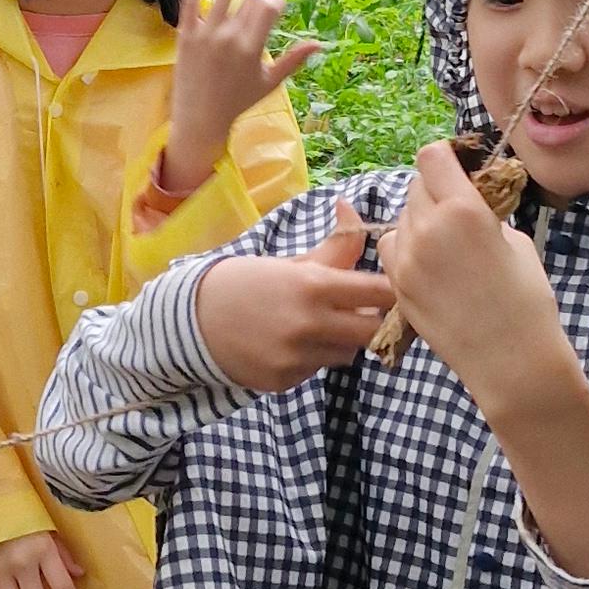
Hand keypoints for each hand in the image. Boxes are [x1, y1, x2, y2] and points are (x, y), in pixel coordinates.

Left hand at [159, 0, 319, 196]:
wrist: (200, 117)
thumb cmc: (238, 101)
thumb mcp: (270, 82)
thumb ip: (294, 60)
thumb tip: (320, 44)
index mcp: (251, 48)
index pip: (269, 8)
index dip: (277, 3)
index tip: (278, 7)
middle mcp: (228, 37)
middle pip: (250, 0)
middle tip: (262, 3)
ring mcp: (205, 34)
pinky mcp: (186, 34)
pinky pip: (190, 1)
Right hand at [197, 207, 395, 389]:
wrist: (192, 319)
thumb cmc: (247, 282)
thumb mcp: (292, 262)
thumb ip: (335, 246)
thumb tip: (351, 207)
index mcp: (314, 285)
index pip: (380, 292)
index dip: (394, 291)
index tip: (396, 288)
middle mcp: (309, 324)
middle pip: (374, 331)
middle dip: (373, 321)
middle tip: (361, 311)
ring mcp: (297, 357)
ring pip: (348, 353)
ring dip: (344, 341)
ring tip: (319, 325)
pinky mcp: (285, 381)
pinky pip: (318, 370)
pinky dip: (314, 357)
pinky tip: (292, 343)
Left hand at [379, 140, 577, 418]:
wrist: (511, 360)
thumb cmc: (527, 300)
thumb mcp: (517, 241)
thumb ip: (485, 212)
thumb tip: (470, 200)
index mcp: (464, 209)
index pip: (432, 156)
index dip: (446, 159)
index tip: (459, 170)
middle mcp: (428, 228)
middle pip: (416, 186)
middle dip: (436, 191)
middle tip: (458, 213)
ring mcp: (406, 259)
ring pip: (401, 217)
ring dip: (420, 220)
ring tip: (446, 244)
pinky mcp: (397, 285)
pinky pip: (391, 248)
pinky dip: (406, 247)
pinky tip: (430, 264)